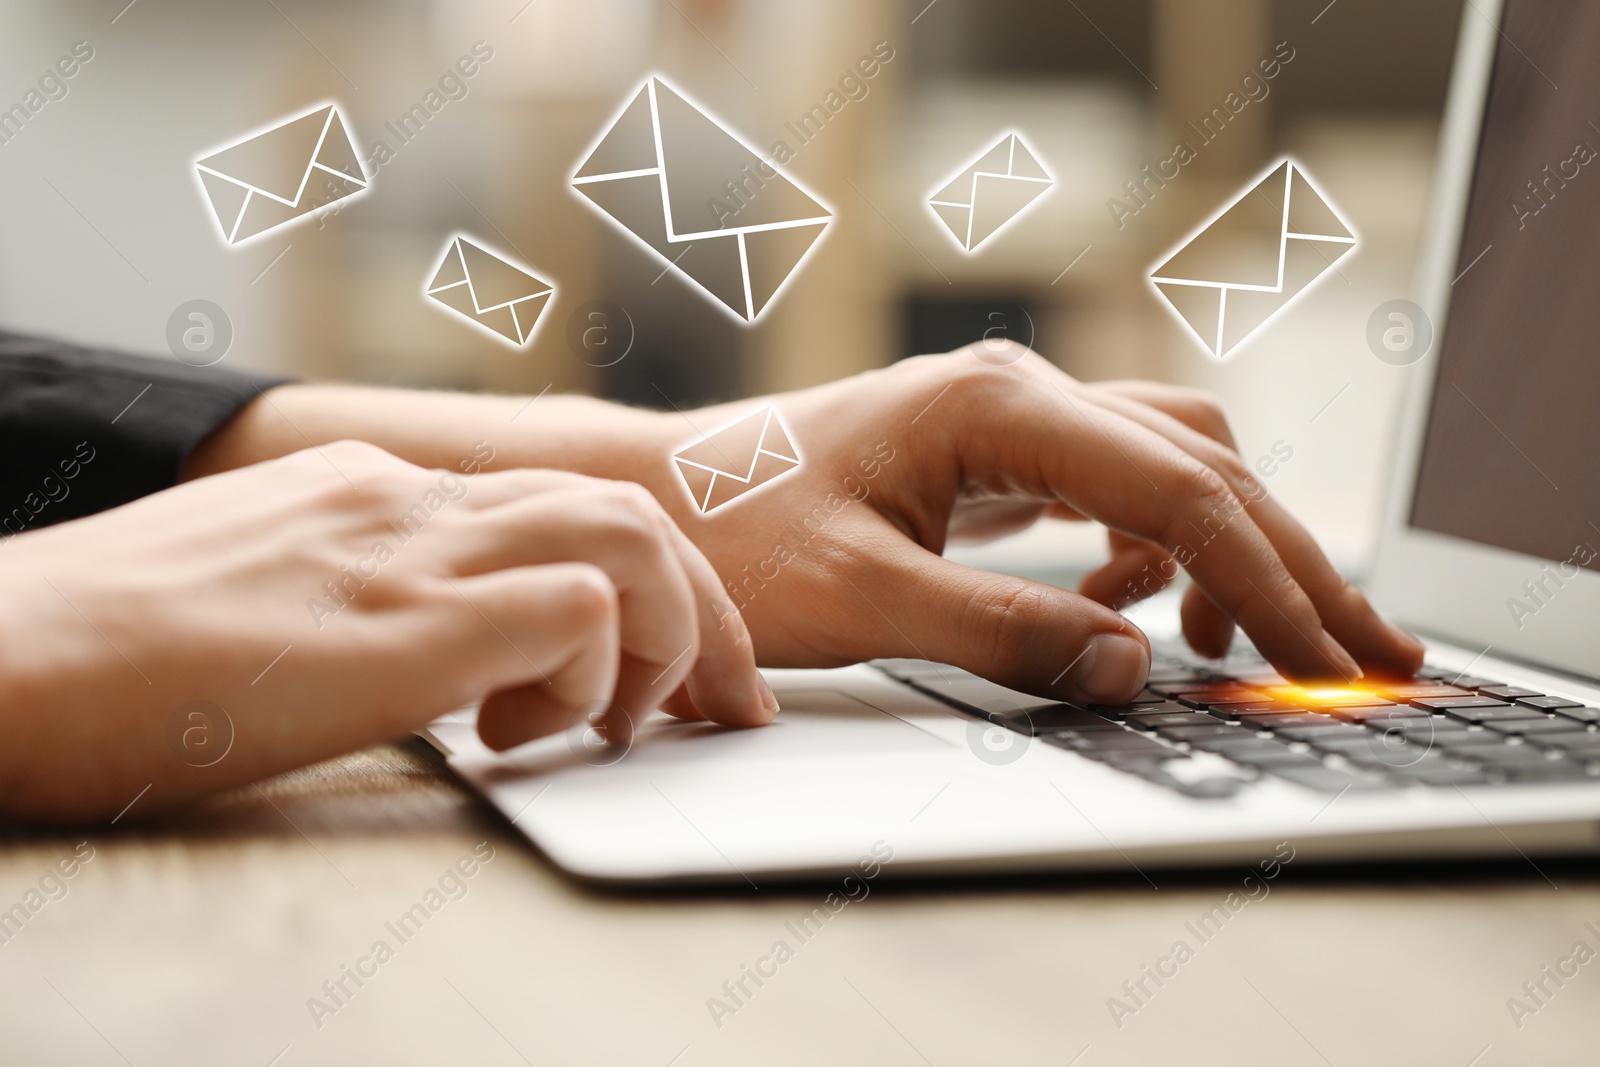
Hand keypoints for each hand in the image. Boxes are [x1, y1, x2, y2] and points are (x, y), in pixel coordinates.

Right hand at [0, 442, 769, 821]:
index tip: (678, 665)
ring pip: (629, 538)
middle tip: (721, 705)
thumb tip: (438, 653)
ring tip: (630, 724)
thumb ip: (354, 594)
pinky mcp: (400, 629)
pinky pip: (575, 612)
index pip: (558, 502)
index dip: (647, 584)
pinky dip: (596, 677)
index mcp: (371, 488)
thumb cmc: (103, 654)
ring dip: (670, 637)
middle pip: (625, 506)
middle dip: (709, 612)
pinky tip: (530, 735)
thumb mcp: (254, 593)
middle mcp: (405, 501)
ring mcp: (406, 555)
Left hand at [642, 345, 1422, 703]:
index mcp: (996, 407)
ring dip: (1230, 548)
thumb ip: (1000, 633)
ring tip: (1253, 649)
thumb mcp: (862, 598)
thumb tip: (1134, 667)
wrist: (660, 499)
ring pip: (1173, 465)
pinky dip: (1158, 547)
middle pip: (1203, 463)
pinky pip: (1117, 487)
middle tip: (1365, 651)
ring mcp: (1011, 419)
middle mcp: (1019, 394)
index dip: (1268, 579)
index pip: (1177, 487)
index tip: (1326, 661)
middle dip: (1290, 559)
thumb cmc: (736, 536)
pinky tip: (1135, 605)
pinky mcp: (997, 457)